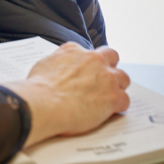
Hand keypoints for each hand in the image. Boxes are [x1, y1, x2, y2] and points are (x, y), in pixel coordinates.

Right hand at [3, 43, 130, 147]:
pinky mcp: (114, 97)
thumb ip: (58, 62)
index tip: (85, 71)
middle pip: (112, 56)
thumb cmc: (38, 87)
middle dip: (109, 67)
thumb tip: (58, 68)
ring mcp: (106, 78)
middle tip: (102, 80)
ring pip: (123, 78)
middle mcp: (93, 60)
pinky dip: (118, 107)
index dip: (87, 63)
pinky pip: (125, 100)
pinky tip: (108, 112)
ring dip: (117, 87)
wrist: (43, 103)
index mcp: (74, 51)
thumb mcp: (44, 64)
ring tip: (107, 98)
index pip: (87, 52)